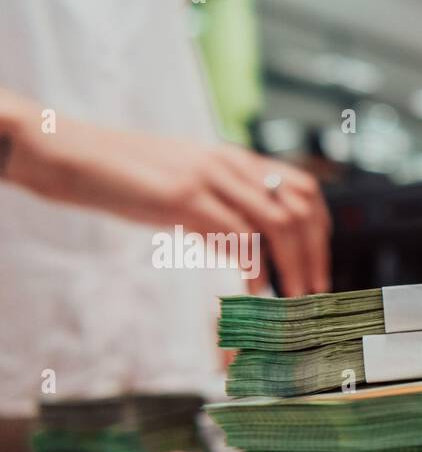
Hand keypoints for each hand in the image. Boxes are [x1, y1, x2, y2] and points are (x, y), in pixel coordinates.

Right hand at [1, 93, 330, 295]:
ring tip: (293, 297)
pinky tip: (255, 290)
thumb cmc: (124, 179)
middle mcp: (230, 164)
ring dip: (293, 266)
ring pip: (279, 222)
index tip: (319, 268)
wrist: (71, 154)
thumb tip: (249, 256)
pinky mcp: (183, 196)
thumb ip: (220, 218)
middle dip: (314, 257)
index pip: (304, 189)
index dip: (320, 233)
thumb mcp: (184, 195)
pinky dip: (254, 266)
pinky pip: (236, 234)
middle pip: (301, 210)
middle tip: (313, 292)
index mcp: (235, 159)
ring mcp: (208, 177)